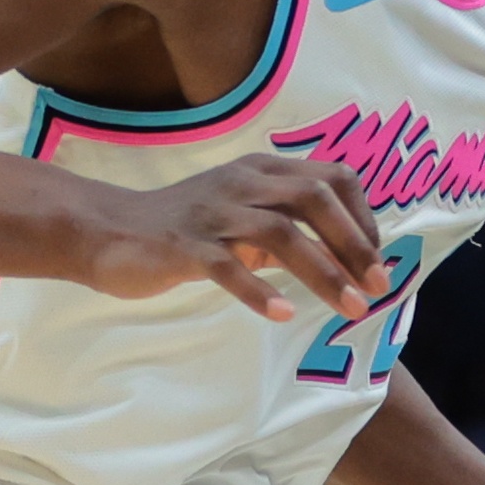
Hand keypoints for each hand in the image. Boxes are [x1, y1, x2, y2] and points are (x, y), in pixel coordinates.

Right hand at [68, 154, 382, 323]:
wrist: (107, 230)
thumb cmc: (185, 228)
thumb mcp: (244, 218)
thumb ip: (288, 228)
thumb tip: (345, 258)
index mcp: (262, 170)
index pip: (332, 178)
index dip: (363, 218)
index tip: (376, 261)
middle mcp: (243, 182)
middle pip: (314, 198)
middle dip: (354, 244)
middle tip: (377, 287)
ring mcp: (213, 212)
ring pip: (280, 233)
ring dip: (322, 272)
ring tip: (350, 308)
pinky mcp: (184, 245)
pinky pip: (227, 267)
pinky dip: (259, 291)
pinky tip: (283, 314)